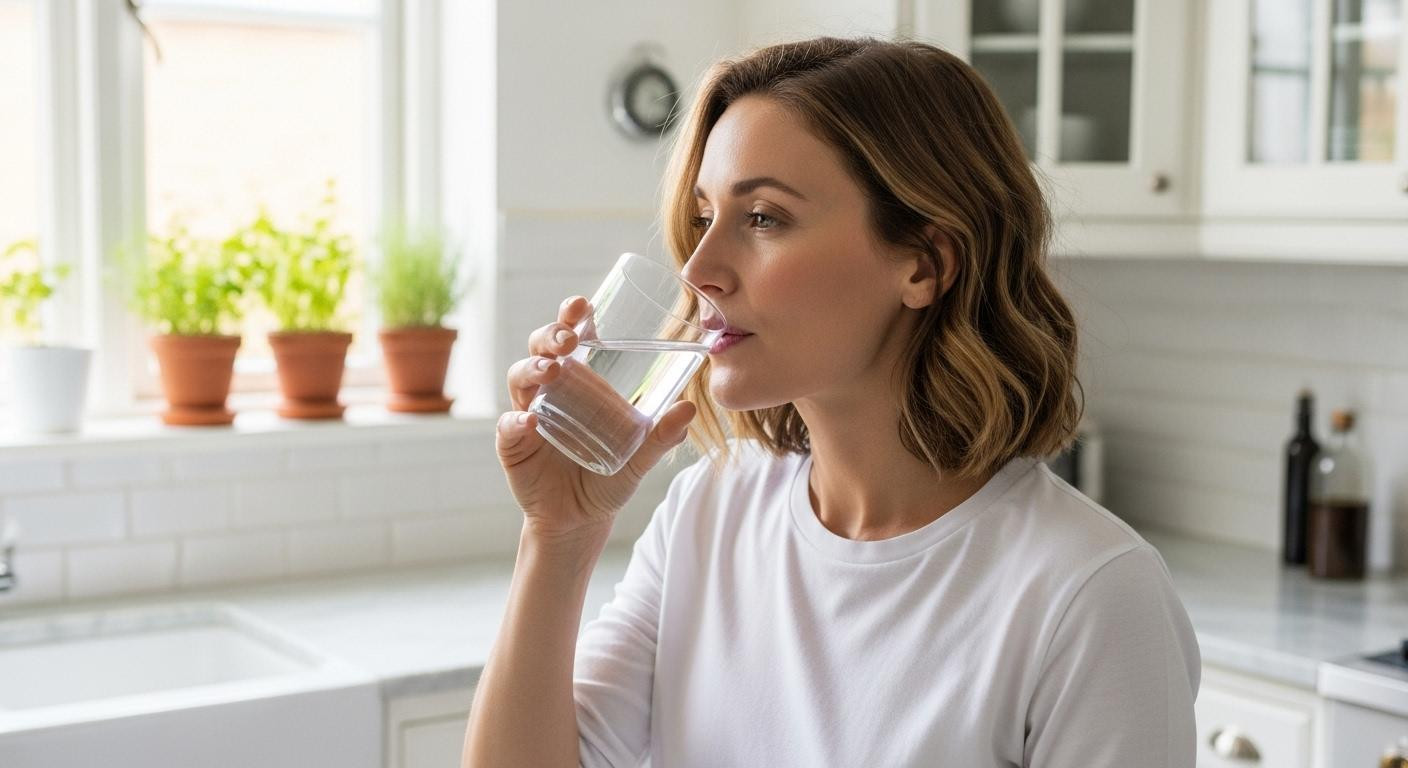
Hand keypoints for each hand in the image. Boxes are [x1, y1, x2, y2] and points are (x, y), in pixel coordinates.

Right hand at [497, 295, 696, 542]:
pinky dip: (516, 422)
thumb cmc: (608, 477)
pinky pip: (508, 427)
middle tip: (569, 338)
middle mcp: (549, 389)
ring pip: (520, 378)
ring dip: (534, 368)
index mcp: (579, 380)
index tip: (583, 304)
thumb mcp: (639, 457)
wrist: (582, 519)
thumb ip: (661, 436)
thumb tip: (689, 408)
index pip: (571, 336)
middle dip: (551, 335)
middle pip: (541, 348)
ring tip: (553, 371)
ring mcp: (527, 413)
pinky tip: (529, 421)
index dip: (572, 316)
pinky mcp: (513, 445)